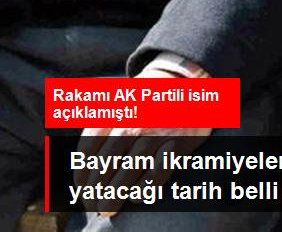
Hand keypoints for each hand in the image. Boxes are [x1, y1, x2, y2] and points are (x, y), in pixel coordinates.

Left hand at [79, 65, 211, 215]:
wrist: (189, 82)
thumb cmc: (148, 99)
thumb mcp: (120, 101)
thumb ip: (99, 126)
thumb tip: (81, 165)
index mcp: (115, 111)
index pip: (88, 148)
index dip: (81, 174)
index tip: (81, 190)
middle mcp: (133, 121)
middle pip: (105, 163)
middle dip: (95, 190)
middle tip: (93, 206)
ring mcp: (155, 132)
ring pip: (128, 170)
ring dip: (114, 194)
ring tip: (107, 209)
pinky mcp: (178, 143)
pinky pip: (156, 172)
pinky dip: (143, 189)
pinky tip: (134, 197)